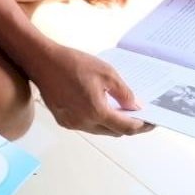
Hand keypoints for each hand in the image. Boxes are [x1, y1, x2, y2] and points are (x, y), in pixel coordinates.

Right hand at [31, 45, 153, 136]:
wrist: (42, 62)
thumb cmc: (74, 63)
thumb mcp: (107, 73)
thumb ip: (124, 93)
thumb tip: (135, 107)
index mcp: (96, 111)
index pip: (126, 127)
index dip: (142, 126)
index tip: (152, 122)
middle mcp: (84, 122)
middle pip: (113, 132)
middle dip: (128, 126)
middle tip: (139, 116)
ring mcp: (72, 123)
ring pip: (99, 130)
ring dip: (112, 124)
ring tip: (121, 111)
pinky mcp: (62, 121)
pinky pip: (86, 126)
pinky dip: (97, 120)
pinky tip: (100, 107)